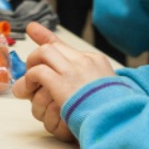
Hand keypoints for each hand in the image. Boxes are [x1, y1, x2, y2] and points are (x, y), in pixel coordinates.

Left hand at [12, 22, 115, 141]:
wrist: (121, 119)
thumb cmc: (114, 112)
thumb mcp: (105, 92)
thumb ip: (90, 86)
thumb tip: (78, 91)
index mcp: (95, 61)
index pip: (65, 46)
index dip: (45, 36)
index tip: (32, 28)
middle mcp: (85, 61)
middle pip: (52, 48)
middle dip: (35, 58)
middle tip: (30, 75)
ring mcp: (74, 70)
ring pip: (43, 53)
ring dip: (31, 67)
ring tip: (27, 85)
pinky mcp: (63, 84)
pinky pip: (39, 72)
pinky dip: (29, 80)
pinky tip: (28, 91)